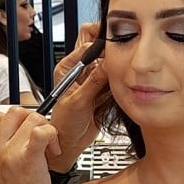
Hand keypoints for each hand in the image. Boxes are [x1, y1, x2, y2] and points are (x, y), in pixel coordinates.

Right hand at [0, 106, 58, 183]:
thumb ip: (1, 148)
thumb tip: (21, 130)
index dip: (11, 119)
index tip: (22, 133)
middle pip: (14, 111)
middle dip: (31, 121)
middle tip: (39, 140)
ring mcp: (9, 154)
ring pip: (31, 117)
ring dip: (44, 129)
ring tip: (47, 149)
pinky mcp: (28, 159)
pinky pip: (41, 131)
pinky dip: (51, 134)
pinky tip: (52, 150)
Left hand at [48, 23, 107, 171]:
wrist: (70, 141)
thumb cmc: (63, 122)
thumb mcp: (77, 101)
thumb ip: (93, 82)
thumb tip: (106, 65)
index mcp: (68, 67)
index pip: (86, 42)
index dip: (101, 44)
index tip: (112, 53)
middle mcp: (81, 70)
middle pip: (100, 47)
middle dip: (110, 51)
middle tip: (118, 59)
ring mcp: (94, 78)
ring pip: (110, 62)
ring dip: (116, 67)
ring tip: (119, 76)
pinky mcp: (104, 88)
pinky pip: (116, 78)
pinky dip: (120, 80)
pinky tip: (119, 87)